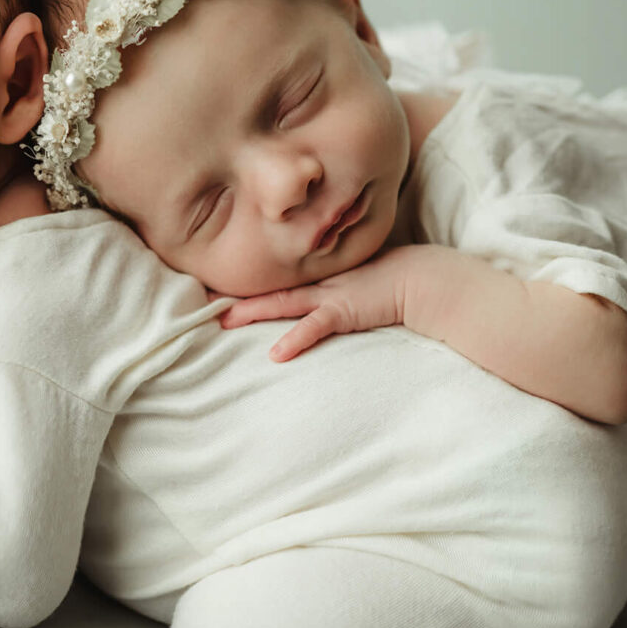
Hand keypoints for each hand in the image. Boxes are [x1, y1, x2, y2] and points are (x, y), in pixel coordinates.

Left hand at [217, 247, 423, 360]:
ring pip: (282, 302)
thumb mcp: (357, 277)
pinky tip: (276, 354)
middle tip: (203, 296)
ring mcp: (330, 295)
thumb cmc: (395, 279)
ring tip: (225, 321)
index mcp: (319, 273)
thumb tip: (323, 293)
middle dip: (237, 292)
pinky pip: (315, 327)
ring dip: (253, 312)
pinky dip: (295, 340)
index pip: (277, 276)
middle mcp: (319, 280)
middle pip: (269, 286)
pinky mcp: (345, 310)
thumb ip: (336, 282)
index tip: (218, 283)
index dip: (248, 279)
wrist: (423, 279)